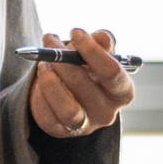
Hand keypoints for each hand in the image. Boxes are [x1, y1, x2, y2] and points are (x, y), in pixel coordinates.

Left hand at [20, 28, 134, 135]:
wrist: (70, 89)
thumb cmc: (88, 67)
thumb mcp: (99, 51)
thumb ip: (103, 41)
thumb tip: (101, 37)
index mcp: (122, 92)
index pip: (112, 72)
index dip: (92, 50)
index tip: (75, 32)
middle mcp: (107, 114)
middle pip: (84, 87)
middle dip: (63, 61)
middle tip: (51, 42)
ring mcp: (84, 126)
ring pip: (67, 109)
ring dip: (51, 82)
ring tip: (43, 64)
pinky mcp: (61, 132)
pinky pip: (47, 116)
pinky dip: (39, 95)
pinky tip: (40, 81)